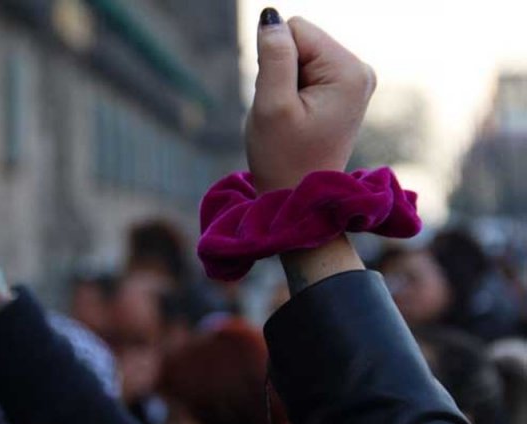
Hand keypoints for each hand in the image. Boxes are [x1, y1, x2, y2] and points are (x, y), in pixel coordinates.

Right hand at [247, 12, 375, 191]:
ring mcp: (354, 81)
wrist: (300, 199)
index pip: (296, 29)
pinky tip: (299, 119)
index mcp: (349, 71)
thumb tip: (270, 17)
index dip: (275, 61)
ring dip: (285, 84)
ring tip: (292, 119)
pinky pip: (305, 72)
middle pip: (300, 41)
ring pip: (299, 56)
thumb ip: (273, 56)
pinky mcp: (343, 91)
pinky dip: (293, 92)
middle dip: (282, 72)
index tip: (282, 100)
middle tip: (286, 113)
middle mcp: (360, 70)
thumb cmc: (284, 158)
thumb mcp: (272, 105)